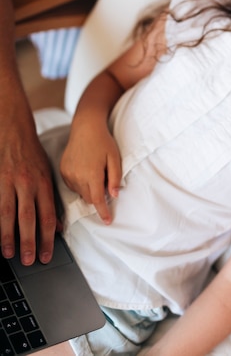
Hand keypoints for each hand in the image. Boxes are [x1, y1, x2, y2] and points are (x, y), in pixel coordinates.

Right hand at [0, 111, 56, 265]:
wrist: (15, 133)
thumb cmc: (33, 157)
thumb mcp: (48, 175)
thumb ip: (52, 201)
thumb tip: (59, 227)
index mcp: (43, 184)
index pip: (48, 217)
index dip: (48, 239)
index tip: (47, 255)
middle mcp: (27, 185)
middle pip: (28, 219)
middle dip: (29, 242)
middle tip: (29, 260)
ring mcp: (9, 183)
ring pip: (8, 214)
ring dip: (8, 236)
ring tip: (9, 253)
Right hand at [60, 122, 121, 223]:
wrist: (86, 127)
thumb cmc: (103, 141)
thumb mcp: (115, 158)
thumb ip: (115, 178)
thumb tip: (114, 196)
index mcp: (91, 173)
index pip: (97, 200)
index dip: (103, 212)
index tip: (107, 221)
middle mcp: (77, 176)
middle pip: (88, 198)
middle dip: (97, 196)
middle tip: (104, 180)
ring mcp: (67, 173)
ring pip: (80, 192)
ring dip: (89, 189)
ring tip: (95, 171)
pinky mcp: (62, 170)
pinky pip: (72, 185)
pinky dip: (80, 183)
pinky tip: (85, 169)